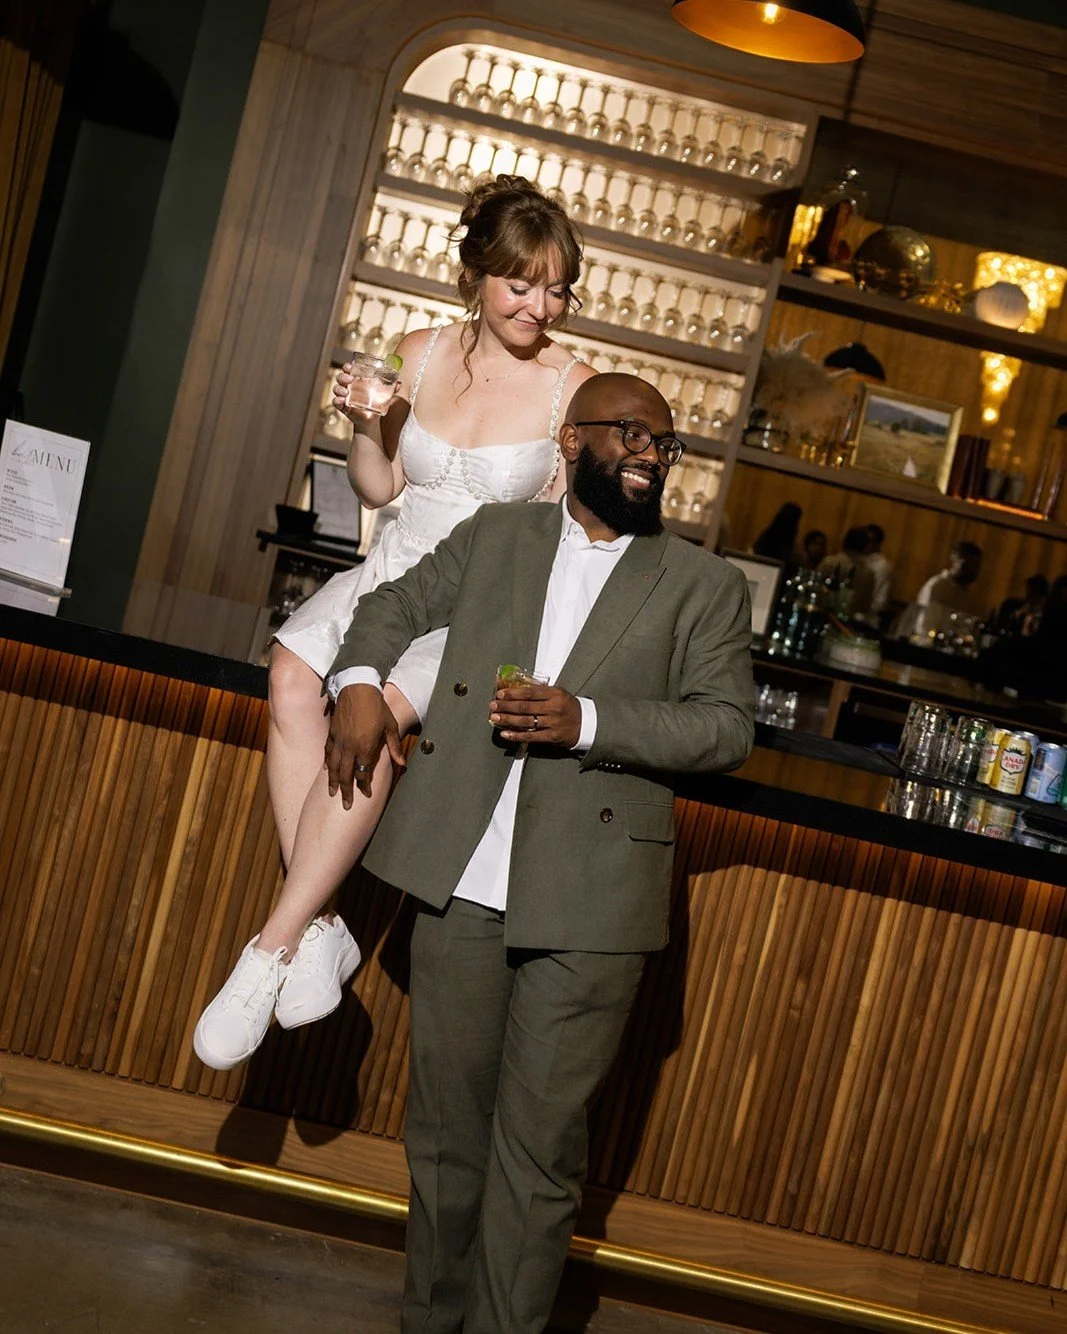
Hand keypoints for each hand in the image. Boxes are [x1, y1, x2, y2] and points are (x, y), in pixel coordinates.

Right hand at [325, 684, 405, 807]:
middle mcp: (350, 747)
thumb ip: (394, 747)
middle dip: (346, 791)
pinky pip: (328, 752)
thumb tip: (402, 764)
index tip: (366, 794)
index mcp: (365, 746)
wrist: (357, 688)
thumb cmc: (377, 706)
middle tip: (345, 805)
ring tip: (332, 793)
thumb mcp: (390, 726)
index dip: (364, 786)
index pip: (363, 773)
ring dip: (333, 781)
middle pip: (346, 774)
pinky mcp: (332, 733)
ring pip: (334, 766)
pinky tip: (328, 771)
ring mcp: (339, 740)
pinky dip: (328, 763)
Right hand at [332, 363, 398, 423]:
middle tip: (350, 379)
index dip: (347, 367)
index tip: (349, 367)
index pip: (348, 370)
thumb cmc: (376, 403)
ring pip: (336, 389)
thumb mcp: (385, 395)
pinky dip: (337, 400)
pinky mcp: (343, 407)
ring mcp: (344, 396)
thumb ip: (392, 388)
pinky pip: (336, 402)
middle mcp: (348, 386)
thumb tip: (400, 383)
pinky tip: (342, 400)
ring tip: (345, 392)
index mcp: (356, 380)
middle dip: (343, 377)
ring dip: (339, 389)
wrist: (372, 420)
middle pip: (340, 377)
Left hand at [489, 683, 580, 748]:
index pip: (529, 692)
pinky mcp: (551, 737)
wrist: (586, 724)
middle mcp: (553, 708)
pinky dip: (516, 735)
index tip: (500, 693)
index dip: (513, 693)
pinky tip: (505, 733)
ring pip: (526, 721)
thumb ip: (540, 690)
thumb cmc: (568, 707)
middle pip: (525, 707)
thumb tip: (516, 687)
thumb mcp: (558, 693)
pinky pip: (530, 736)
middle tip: (493, 705)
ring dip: (508, 719)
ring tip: (495, 717)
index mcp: (555, 694)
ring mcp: (552, 723)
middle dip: (506, 706)